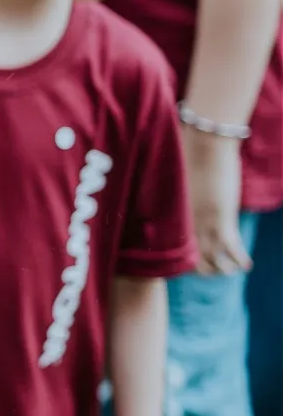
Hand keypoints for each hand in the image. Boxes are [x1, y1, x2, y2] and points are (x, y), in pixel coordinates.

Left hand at [182, 129, 251, 274]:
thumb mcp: (175, 177)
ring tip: (231, 270)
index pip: (169, 248)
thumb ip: (173, 191)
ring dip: (222, 269)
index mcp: (168, 216)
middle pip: (190, 259)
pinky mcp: (221, 219)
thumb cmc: (185, 154)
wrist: (202, 144)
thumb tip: (171, 189)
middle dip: (202, 269)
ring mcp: (200, 224)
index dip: (178, 259)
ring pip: (211, 259)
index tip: (187, 264)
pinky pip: (230, 249)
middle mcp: (182, 225)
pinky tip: (246, 264)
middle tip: (213, 271)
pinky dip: (238, 259)